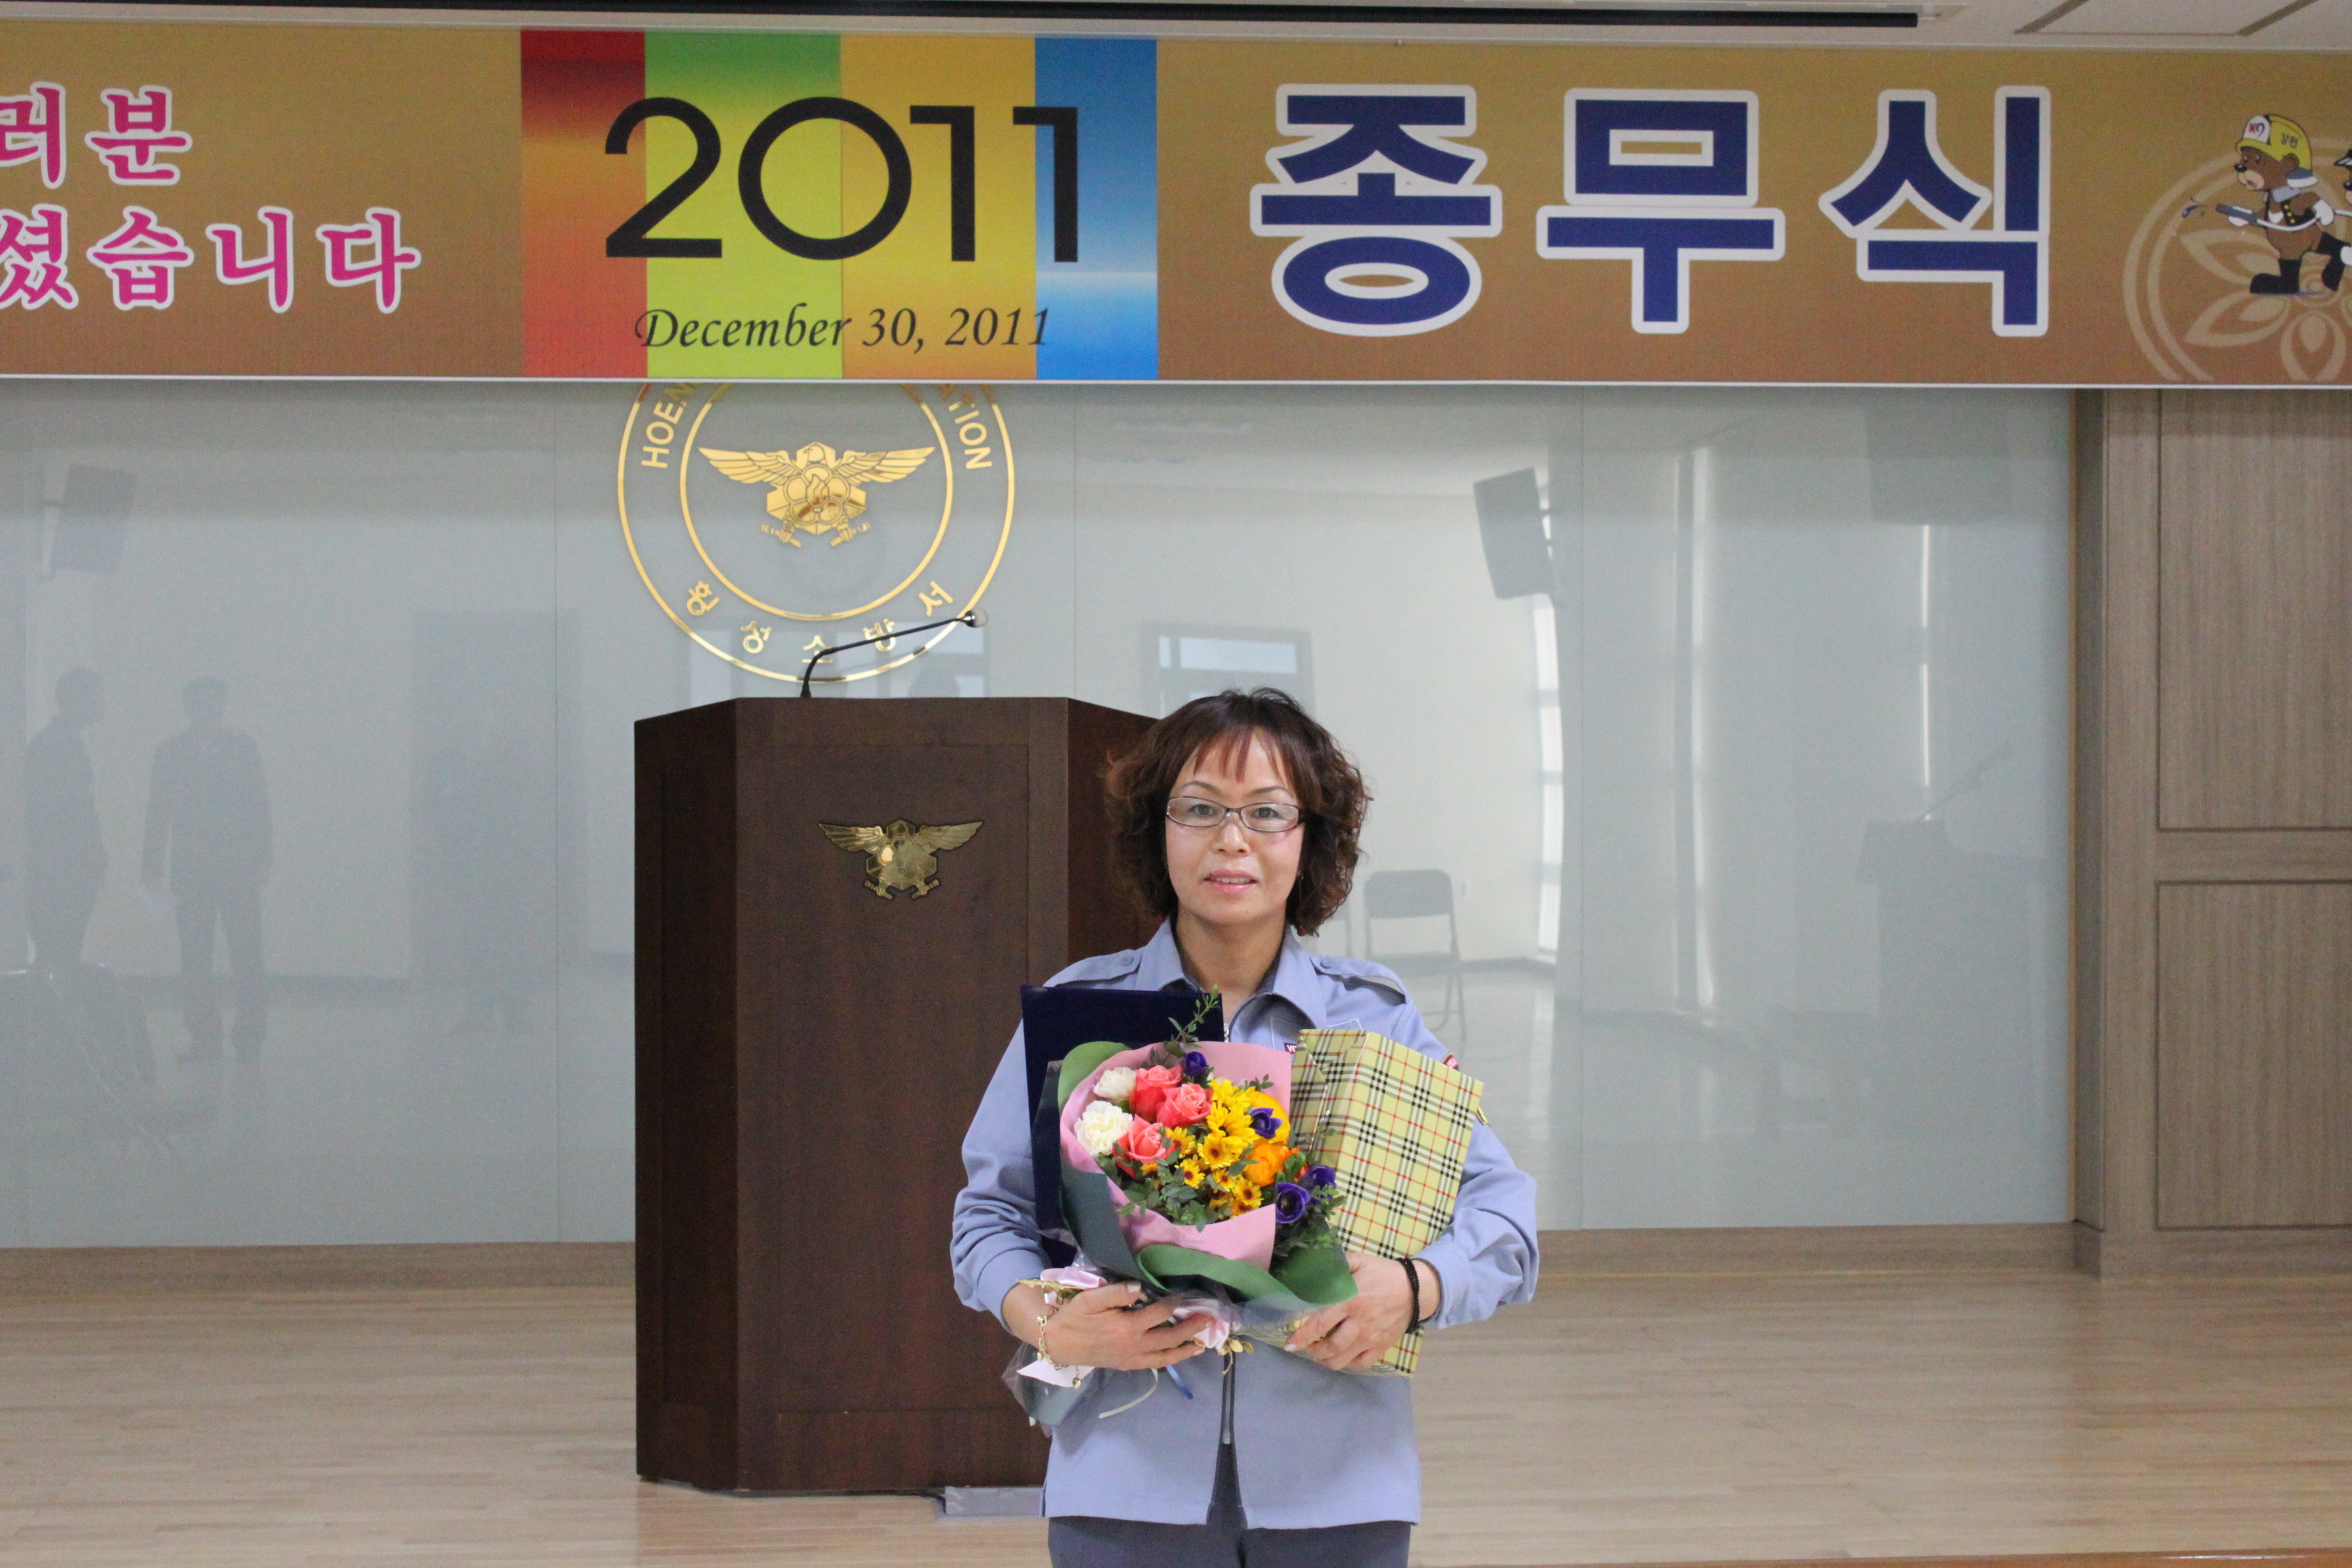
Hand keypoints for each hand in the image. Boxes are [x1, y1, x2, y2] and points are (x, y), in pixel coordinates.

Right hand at [1004, 1281, 1213, 1372]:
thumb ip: (1116, 1292)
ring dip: (1186, 1349)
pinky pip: (1156, 1365)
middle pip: (1170, 1337)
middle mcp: (1135, 1346)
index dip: (1173, 1303)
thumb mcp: (1090, 1299)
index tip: (1183, 1294)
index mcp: (1127, 1327)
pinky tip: (1180, 1354)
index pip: (1158, 1313)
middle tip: (1209, 1318)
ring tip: (1203, 1343)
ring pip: (1166, 1356)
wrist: (1057, 1343)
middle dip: (1192, 1327)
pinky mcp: (1128, 1365)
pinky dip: (1171, 1360)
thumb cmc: (1074, 1318)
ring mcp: (1132, 1358)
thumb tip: (1140, 1288)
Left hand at [1283, 1253, 1434, 1372]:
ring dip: (1326, 1360)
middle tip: (1303, 1347)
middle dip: (1312, 1351)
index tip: (1290, 1344)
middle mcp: (1359, 1323)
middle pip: (1330, 1347)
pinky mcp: (1381, 1347)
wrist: (1416, 1289)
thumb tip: (1314, 1268)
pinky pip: (1361, 1364)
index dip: (1303, 1336)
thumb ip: (1337, 1266)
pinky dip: (1348, 1364)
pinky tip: (1341, 1356)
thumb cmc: (1383, 1274)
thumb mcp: (1359, 1261)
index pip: (1321, 1323)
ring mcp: (1371, 1338)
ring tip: (1318, 1354)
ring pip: (1343, 1359)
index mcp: (1351, 1301)